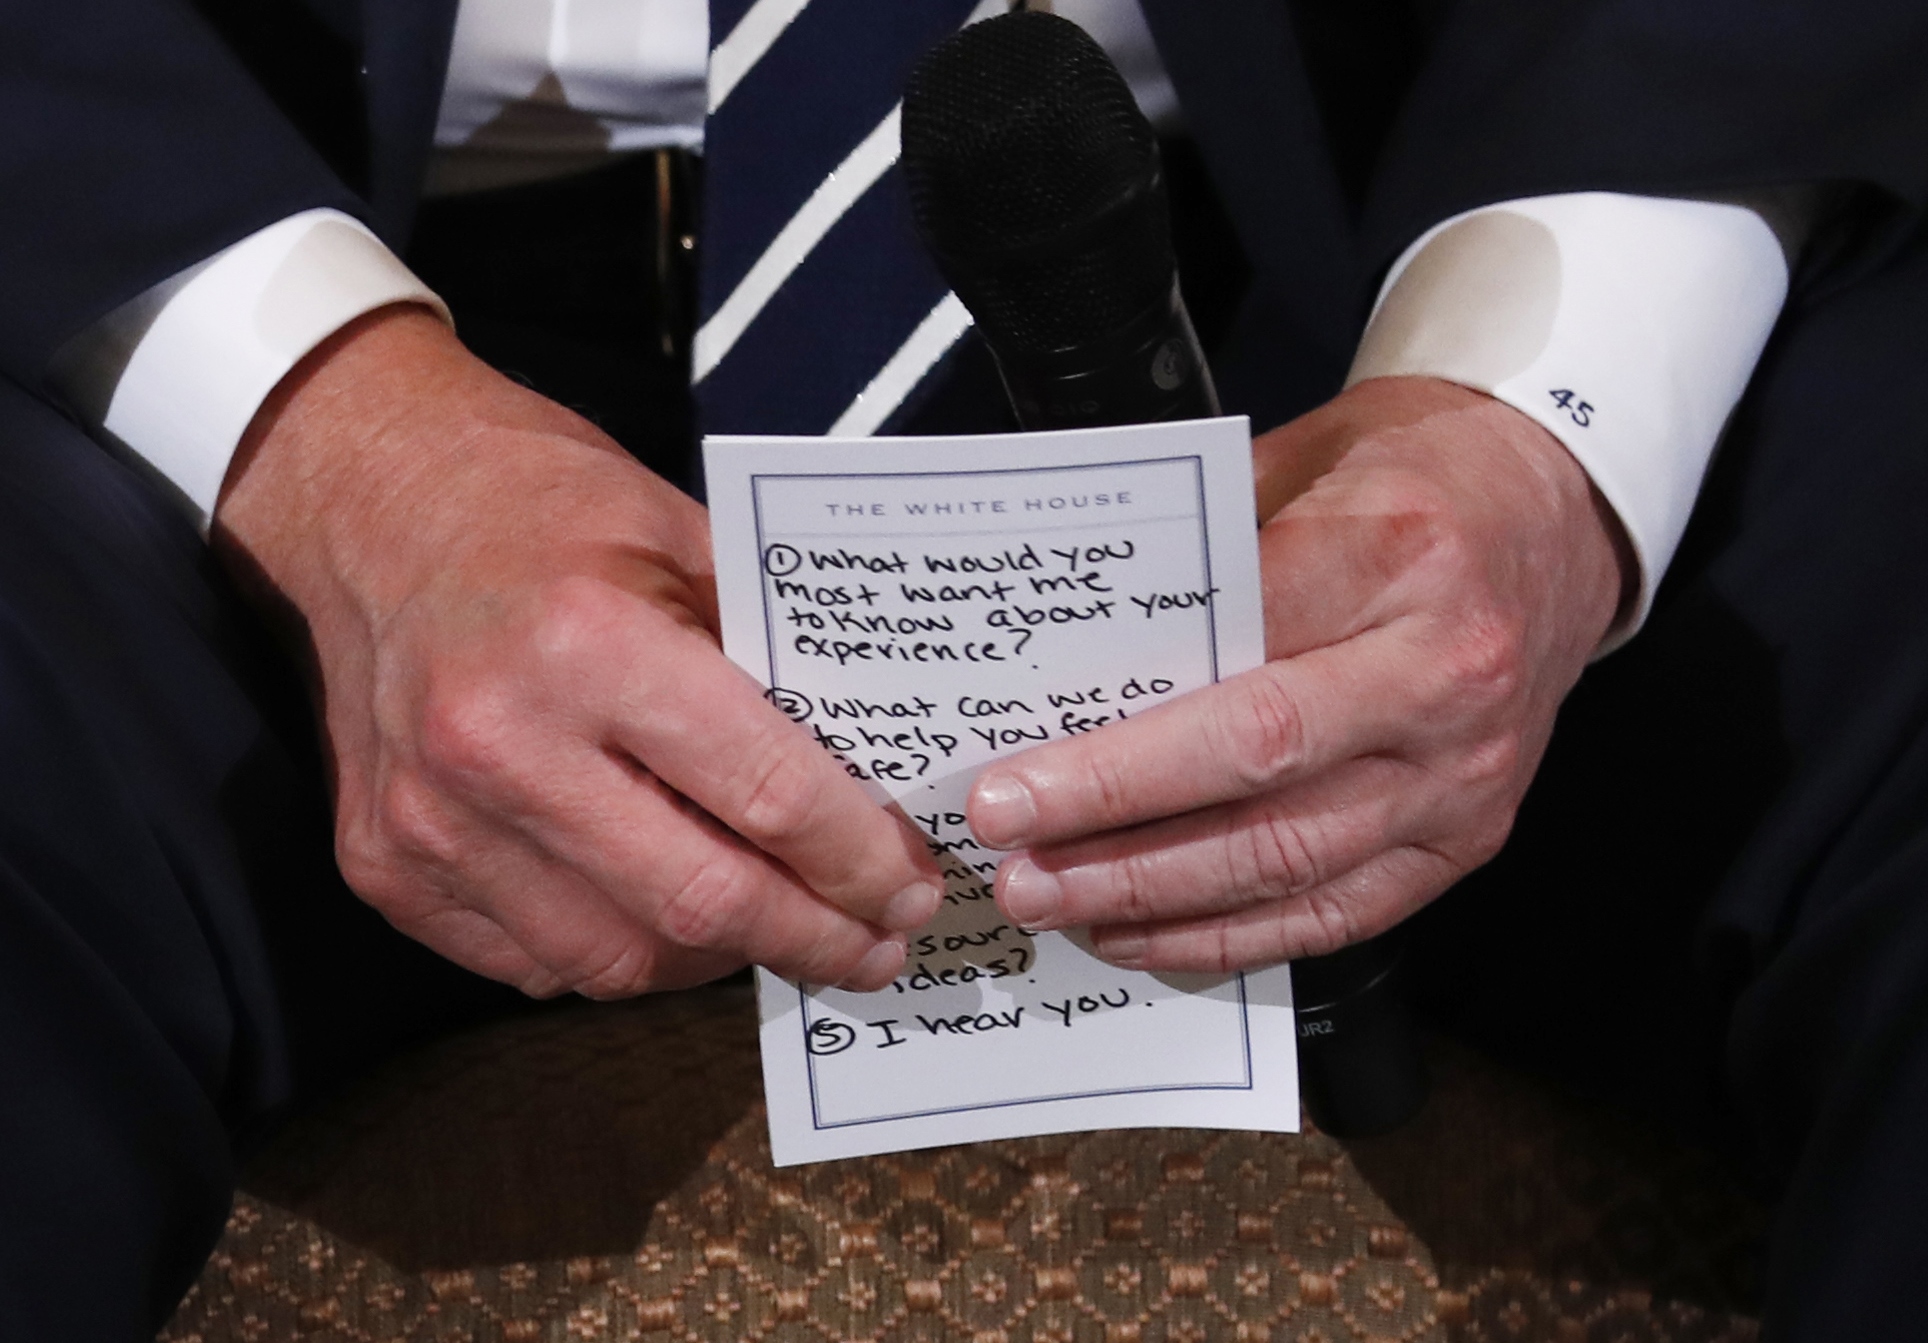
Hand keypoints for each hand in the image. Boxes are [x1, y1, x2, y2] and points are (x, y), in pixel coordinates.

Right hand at [214, 306, 941, 996]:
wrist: (369, 500)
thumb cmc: (543, 506)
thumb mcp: (684, 537)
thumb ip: (771, 658)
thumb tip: (873, 780)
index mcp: (585, 644)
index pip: (763, 791)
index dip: (856, 859)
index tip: (908, 886)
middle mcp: (495, 743)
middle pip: (698, 902)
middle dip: (813, 939)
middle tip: (877, 947)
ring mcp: (428, 819)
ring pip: (615, 960)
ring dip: (719, 960)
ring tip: (782, 933)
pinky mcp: (385, 866)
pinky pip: (533, 963)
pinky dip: (617, 954)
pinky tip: (666, 918)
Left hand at [965, 376, 1631, 971]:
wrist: (1558, 519)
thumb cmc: (1413, 479)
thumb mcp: (1300, 462)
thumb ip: (1198, 557)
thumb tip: (1065, 661)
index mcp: (1400, 554)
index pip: (1233, 659)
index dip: (1116, 737)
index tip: (1013, 775)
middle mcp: (1447, 674)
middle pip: (1258, 771)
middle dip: (1115, 825)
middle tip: (1009, 853)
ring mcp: (1466, 773)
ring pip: (1290, 859)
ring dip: (1155, 894)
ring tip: (1052, 901)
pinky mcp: (1467, 839)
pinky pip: (1336, 913)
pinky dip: (1231, 934)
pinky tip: (1142, 932)